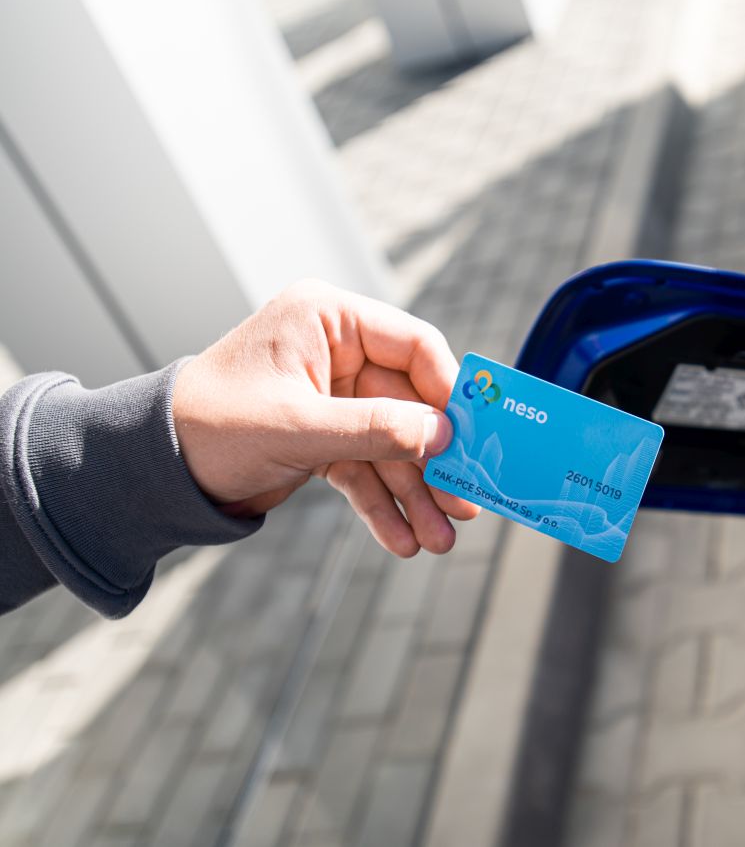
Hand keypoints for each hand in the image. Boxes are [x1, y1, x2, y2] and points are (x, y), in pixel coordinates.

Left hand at [172, 280, 479, 555]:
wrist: (156, 470)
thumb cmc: (211, 424)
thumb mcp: (298, 427)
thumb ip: (376, 429)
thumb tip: (445, 435)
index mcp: (328, 320)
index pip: (413, 345)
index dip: (447, 391)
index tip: (473, 435)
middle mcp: (337, 353)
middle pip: (410, 406)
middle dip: (434, 462)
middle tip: (465, 502)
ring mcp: (333, 397)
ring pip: (392, 445)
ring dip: (415, 494)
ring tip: (437, 540)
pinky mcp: (324, 437)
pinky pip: (366, 469)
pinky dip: (382, 504)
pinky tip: (400, 539)